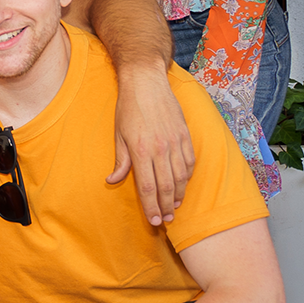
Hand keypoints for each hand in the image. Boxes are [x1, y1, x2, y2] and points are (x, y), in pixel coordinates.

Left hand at [109, 64, 193, 226]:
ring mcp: (175, 141)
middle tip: (165, 220)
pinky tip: (183, 185)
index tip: (154, 221)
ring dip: (178, 195)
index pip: (147, 187)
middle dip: (166, 207)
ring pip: (181, 176)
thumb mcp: (118, 134)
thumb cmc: (128, 108)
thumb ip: (120, 160)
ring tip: (174, 207)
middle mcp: (160, 148)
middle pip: (166, 186)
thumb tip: (113, 180)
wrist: (146, 81)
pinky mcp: (185, 134)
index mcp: (141, 150)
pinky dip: (188, 177)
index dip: (151, 206)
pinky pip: (190, 162)